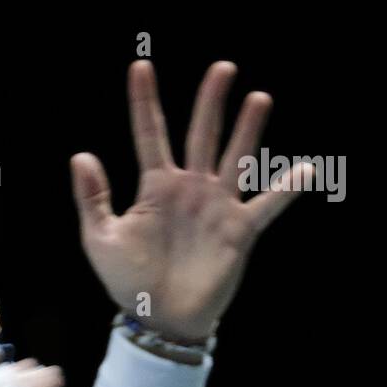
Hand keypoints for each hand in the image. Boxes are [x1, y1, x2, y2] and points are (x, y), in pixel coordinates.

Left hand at [70, 60, 311, 339]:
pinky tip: (305, 168)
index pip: (149, 134)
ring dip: (247, 130)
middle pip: (201, 134)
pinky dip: (286, 188)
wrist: (160, 320)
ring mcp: (217, 207)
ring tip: (257, 98)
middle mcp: (190, 188)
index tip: (141, 66)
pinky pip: (267, 205)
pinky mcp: (239, 230)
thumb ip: (93, 198)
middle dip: (210, 102)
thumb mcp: (100, 240)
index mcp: (155, 187)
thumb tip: (80, 155)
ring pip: (235, 158)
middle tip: (221, 67)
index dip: (145, 101)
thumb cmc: (128, 282)